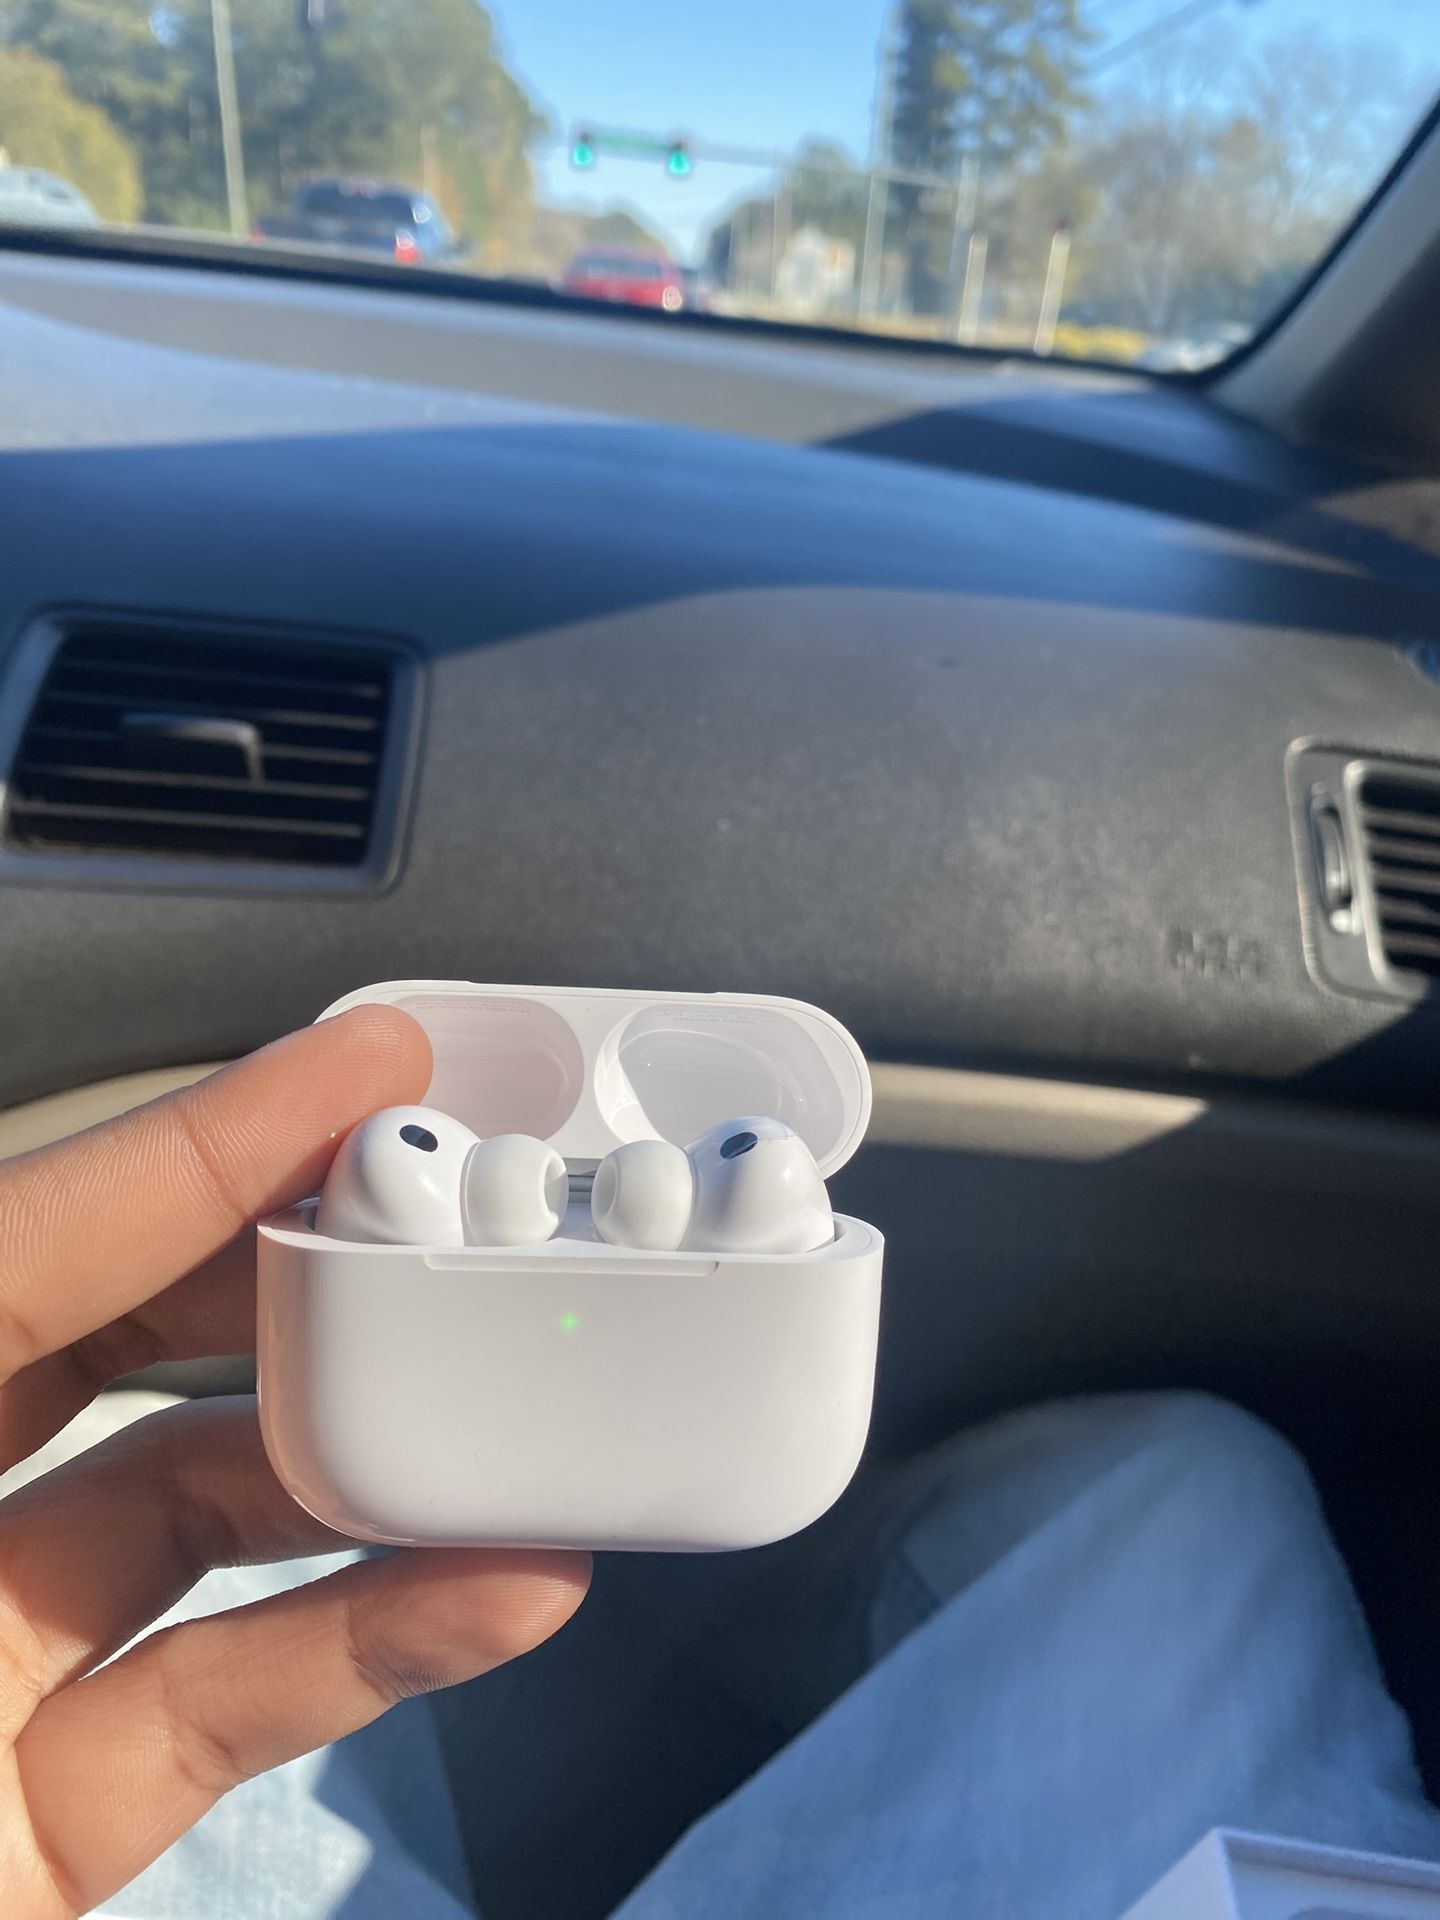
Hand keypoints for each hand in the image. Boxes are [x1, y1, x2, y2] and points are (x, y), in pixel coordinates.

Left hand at [0, 1007, 588, 1915]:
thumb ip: (26, 1458)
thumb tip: (208, 1305)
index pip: (15, 1240)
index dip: (192, 1140)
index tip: (357, 1063)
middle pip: (105, 1336)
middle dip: (283, 1267)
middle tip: (443, 1213)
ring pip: (191, 1514)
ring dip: (364, 1465)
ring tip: (510, 1410)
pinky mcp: (40, 1820)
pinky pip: (225, 1692)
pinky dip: (366, 1634)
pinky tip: (494, 1591)